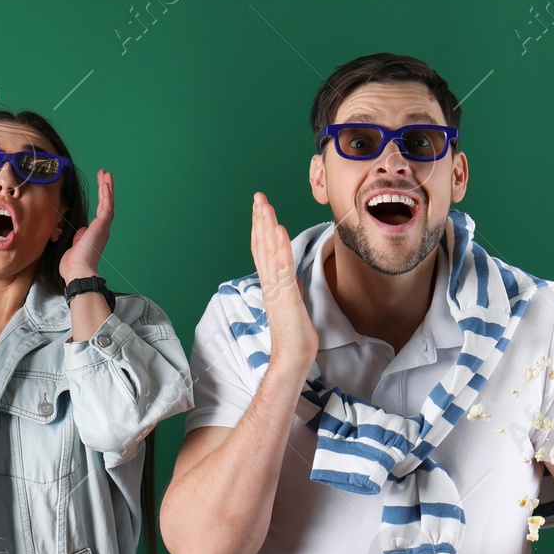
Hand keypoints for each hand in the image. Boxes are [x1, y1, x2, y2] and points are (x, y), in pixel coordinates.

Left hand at [58, 168, 113, 282]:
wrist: (77, 272)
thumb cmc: (73, 263)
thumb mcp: (74, 245)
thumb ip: (79, 236)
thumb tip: (82, 230)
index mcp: (96, 233)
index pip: (100, 211)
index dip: (101, 197)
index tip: (100, 185)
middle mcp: (102, 229)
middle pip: (106, 204)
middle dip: (106, 188)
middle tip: (105, 175)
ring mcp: (103, 227)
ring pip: (108, 203)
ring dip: (107, 188)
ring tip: (107, 174)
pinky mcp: (101, 227)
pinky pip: (106, 208)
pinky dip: (107, 196)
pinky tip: (106, 185)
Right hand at [250, 192, 318, 374]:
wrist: (293, 356)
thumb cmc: (295, 334)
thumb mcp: (292, 303)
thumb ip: (287, 287)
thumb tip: (290, 276)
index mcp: (270, 283)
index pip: (262, 250)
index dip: (260, 227)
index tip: (260, 208)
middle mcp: (269, 282)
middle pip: (261, 245)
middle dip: (259, 219)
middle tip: (258, 197)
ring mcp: (275, 288)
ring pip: (269, 251)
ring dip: (266, 226)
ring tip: (264, 205)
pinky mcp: (285, 295)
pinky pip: (282, 266)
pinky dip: (280, 246)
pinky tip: (278, 229)